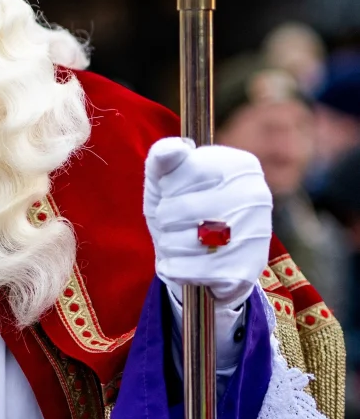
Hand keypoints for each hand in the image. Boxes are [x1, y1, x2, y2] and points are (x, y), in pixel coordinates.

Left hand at [143, 136, 271, 305]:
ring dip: (169, 244)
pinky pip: (186, 269)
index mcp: (240, 165)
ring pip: (180, 240)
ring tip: (182, 241)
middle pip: (177, 209)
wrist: (206, 260)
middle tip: (176, 222)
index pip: (184, 172)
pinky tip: (188, 262)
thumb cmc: (180, 207)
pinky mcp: (243, 270)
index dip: (167, 188)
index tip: (174, 193)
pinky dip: (175, 268)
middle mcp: (255, 196)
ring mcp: (253, 235)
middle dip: (165, 219)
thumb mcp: (165, 178)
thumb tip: (173, 148)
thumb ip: (162, 157)